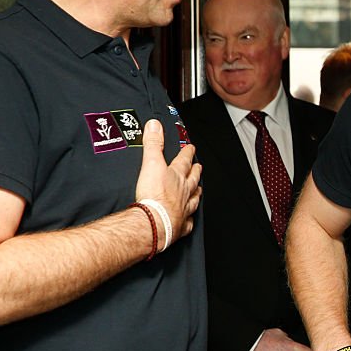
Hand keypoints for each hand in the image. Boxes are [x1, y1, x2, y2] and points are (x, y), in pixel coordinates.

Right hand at [135, 119, 201, 244]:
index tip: (191, 148)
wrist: (154, 221)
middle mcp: (184, 192)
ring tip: (199, 190)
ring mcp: (184, 209)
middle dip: (196, 172)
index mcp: (177, 176)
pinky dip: (189, 219)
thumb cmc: (154, 195)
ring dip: (196, 193)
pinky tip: (190, 219)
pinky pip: (187, 222)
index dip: (188, 153)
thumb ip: (153, 143)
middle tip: (199, 167)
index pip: (184, 161)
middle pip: (192, 180)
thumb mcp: (151, 163)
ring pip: (193, 199)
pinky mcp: (180, 225)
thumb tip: (155, 125)